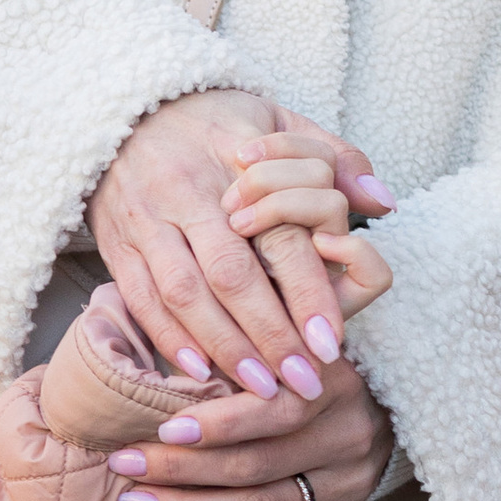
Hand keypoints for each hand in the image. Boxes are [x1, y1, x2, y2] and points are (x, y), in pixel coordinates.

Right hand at [93, 94, 390, 398]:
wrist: (122, 112)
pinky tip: (199, 371)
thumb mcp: (279, 121)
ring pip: (185, 293)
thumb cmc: (214, 124)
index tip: (333, 340)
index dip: (306, 290)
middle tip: (304, 380)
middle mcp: (188, 192)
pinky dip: (169, 338)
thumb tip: (381, 203)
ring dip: (224, 346)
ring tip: (261, 388)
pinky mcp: (119, 245)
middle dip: (270, 334)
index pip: (279, 233)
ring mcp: (147, 221)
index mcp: (236, 162)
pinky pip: (141, 299)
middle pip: (232, 273)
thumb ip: (335, 159)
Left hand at [105, 366, 395, 500]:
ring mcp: (349, 483)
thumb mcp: (283, 337)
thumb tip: (167, 345)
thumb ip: (241, 343)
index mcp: (332, 382)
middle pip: (256, 464)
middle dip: (180, 469)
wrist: (380, 400)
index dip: (217, 425)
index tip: (160, 428)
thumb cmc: (301, 361)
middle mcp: (348, 435)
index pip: (274, 410)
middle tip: (124, 466)